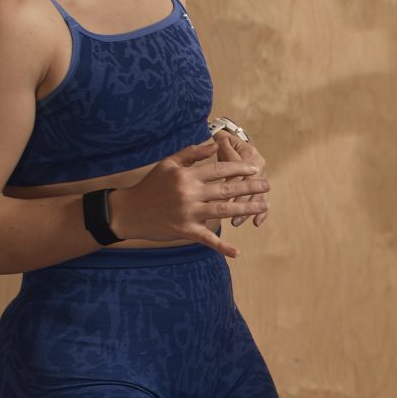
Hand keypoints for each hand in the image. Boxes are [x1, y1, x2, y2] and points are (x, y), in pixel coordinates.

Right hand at [108, 141, 269, 255]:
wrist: (129, 212)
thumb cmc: (150, 185)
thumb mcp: (168, 164)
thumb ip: (191, 153)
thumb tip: (214, 145)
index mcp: (187, 175)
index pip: (219, 169)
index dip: (239, 168)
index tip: (255, 168)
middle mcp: (190, 193)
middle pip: (226, 189)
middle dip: (250, 186)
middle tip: (267, 185)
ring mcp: (189, 213)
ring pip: (223, 210)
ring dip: (246, 209)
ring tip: (263, 206)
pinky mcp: (185, 231)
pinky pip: (207, 239)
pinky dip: (223, 246)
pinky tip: (238, 252)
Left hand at [211, 131, 267, 227]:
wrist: (235, 143)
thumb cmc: (225, 145)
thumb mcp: (222, 142)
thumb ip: (221, 146)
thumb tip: (215, 149)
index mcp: (249, 154)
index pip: (240, 171)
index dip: (231, 183)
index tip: (218, 197)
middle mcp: (259, 165)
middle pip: (249, 186)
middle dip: (240, 202)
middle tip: (229, 215)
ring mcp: (262, 177)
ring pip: (257, 196)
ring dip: (247, 211)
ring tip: (235, 222)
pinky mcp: (261, 186)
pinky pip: (262, 200)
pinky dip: (261, 213)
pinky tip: (255, 223)